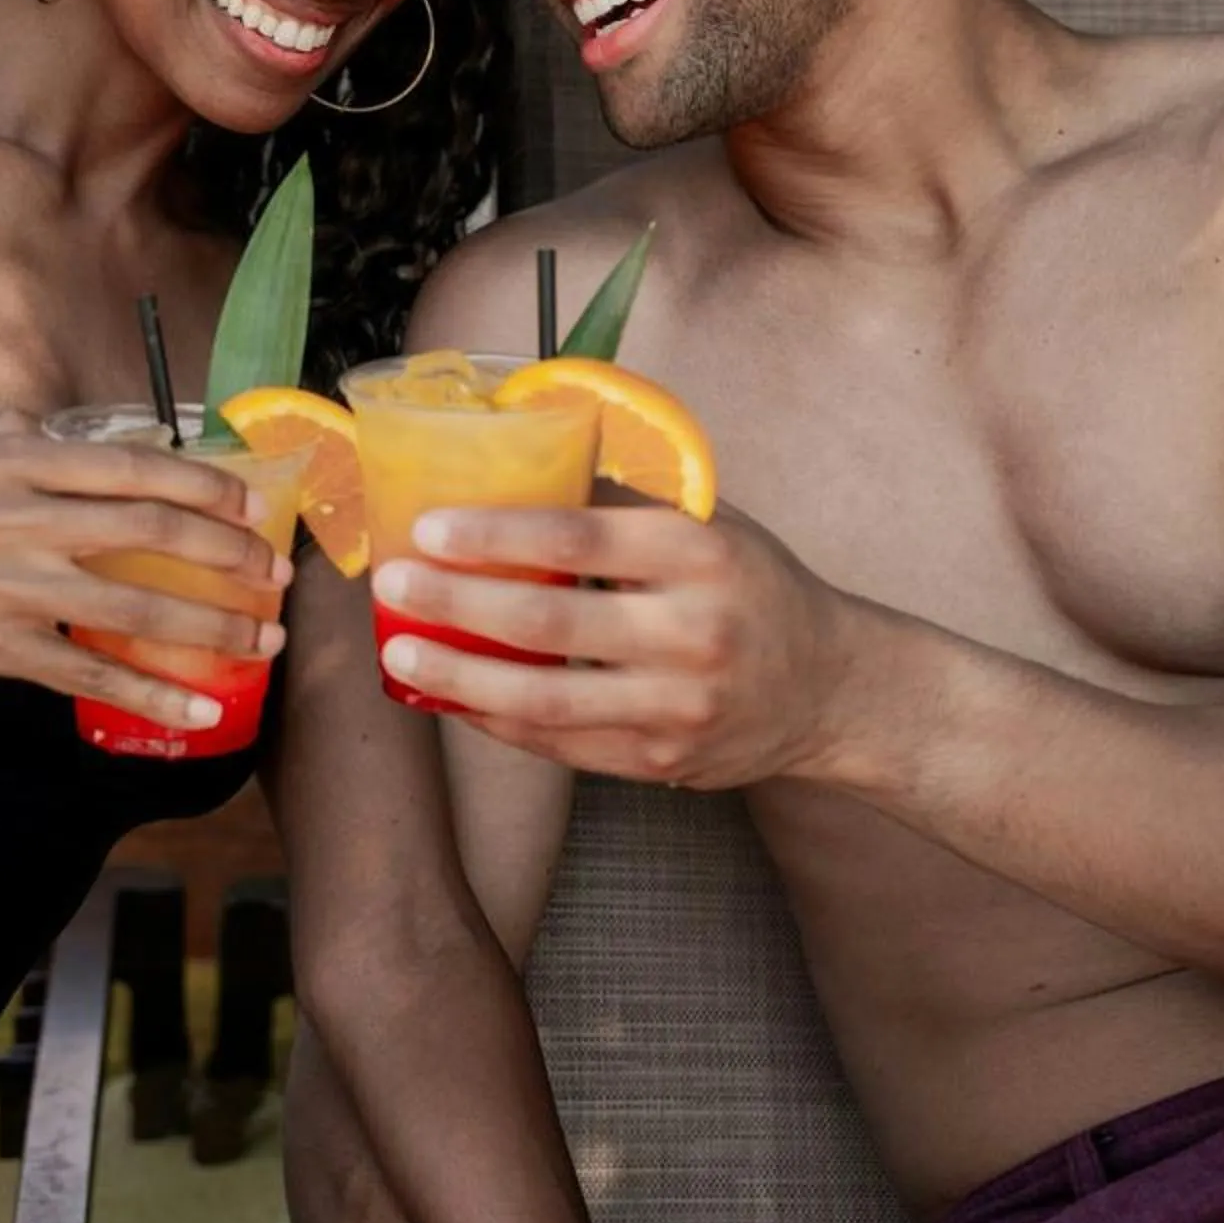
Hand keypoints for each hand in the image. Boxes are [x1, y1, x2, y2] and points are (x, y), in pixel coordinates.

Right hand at [0, 417, 289, 728]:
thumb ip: (51, 445)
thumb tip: (141, 446)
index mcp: (12, 458)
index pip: (133, 466)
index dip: (205, 486)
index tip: (254, 507)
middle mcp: (9, 516)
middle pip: (148, 530)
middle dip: (228, 555)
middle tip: (277, 573)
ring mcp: (1, 585)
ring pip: (131, 606)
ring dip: (212, 625)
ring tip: (264, 637)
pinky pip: (90, 673)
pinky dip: (151, 692)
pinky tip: (201, 705)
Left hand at [372, 501, 857, 789]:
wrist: (831, 688)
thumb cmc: (752, 587)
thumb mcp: (710, 525)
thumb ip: (623, 504)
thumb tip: (517, 462)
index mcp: (698, 554)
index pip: (578, 539)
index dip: (495, 535)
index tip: (429, 527)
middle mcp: (689, 632)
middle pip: (548, 624)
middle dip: (455, 605)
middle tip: (392, 586)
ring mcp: (674, 706)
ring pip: (544, 699)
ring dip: (458, 678)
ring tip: (401, 656)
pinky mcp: (659, 760)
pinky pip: (559, 743)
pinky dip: (497, 720)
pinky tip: (453, 697)